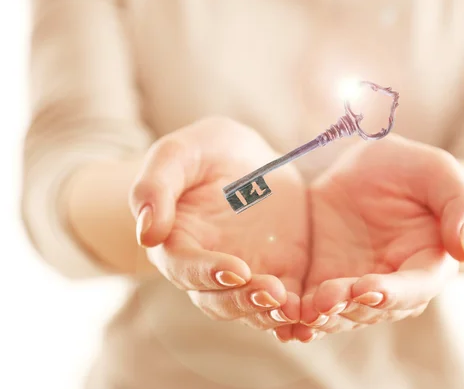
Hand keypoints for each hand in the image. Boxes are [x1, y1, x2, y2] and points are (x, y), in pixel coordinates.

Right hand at [129, 117, 308, 338]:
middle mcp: (209, 269)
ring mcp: (247, 274)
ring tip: (294, 307)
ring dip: (271, 313)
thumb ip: (156, 185)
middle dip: (244, 300)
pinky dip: (298, 313)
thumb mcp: (178, 153)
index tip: (234, 268)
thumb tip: (146, 232)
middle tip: (271, 291)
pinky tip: (314, 314)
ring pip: (253, 308)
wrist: (247, 158)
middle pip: (219, 299)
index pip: (185, 267)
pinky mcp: (281, 273)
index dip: (206, 272)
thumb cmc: (205, 152)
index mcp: (177, 243)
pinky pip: (288, 301)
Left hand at [293, 135, 463, 341]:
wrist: (372, 170)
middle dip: (348, 307)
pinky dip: (298, 314)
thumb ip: (460, 206)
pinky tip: (283, 318)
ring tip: (302, 312)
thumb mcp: (438, 174)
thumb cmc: (413, 171)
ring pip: (341, 312)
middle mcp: (393, 284)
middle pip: (373, 309)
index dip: (393, 292)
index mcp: (427, 263)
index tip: (369, 288)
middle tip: (325, 301)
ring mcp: (356, 284)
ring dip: (322, 316)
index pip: (415, 287)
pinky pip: (312, 303)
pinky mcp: (325, 279)